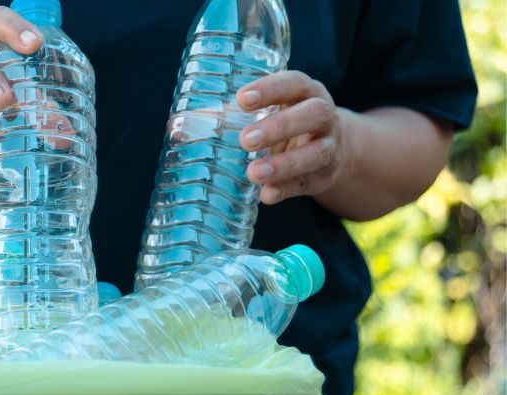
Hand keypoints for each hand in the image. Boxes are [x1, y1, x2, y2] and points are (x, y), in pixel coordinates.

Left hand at [238, 71, 348, 204]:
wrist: (330, 150)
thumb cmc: (286, 123)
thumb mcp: (268, 113)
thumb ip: (231, 117)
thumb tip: (180, 126)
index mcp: (307, 92)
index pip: (295, 83)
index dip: (271, 89)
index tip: (241, 99)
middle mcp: (324, 116)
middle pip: (314, 114)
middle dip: (279, 126)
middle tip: (245, 140)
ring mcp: (329, 146)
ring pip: (317, 152)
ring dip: (284, 164)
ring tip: (253, 173)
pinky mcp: (325, 176)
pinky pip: (308, 183)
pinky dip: (286, 189)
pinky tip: (266, 194)